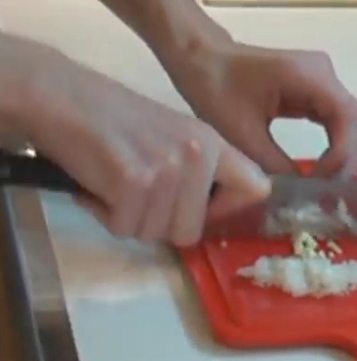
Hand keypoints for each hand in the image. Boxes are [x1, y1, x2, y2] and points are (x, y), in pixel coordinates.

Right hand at [10, 39, 269, 245]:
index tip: (199, 209)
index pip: (257, 188)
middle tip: (136, 197)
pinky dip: (104, 214)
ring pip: (155, 233)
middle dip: (158, 224)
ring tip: (114, 184)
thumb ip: (200, 172)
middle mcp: (198, 155)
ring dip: (128, 218)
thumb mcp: (175, 136)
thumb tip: (212, 214)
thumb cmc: (115, 119)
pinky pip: (124, 227)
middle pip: (191, 231)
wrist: (62, 95)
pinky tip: (95, 186)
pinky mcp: (134, 181)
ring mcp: (168, 168)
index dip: (227, 210)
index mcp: (213, 143)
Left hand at [160, 41, 356, 181]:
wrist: (202, 59)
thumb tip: (301, 196)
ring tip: (343, 191)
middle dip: (350, 162)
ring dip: (353, 158)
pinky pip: (344, 124)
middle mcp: (326, 77)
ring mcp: (325, 85)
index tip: (321, 183)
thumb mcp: (241, 133)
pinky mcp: (318, 95)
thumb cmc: (216, 89)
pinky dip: (352, 149)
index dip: (341, 156)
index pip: (346, 119)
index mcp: (310, 77)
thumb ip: (275, 164)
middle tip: (331, 194)